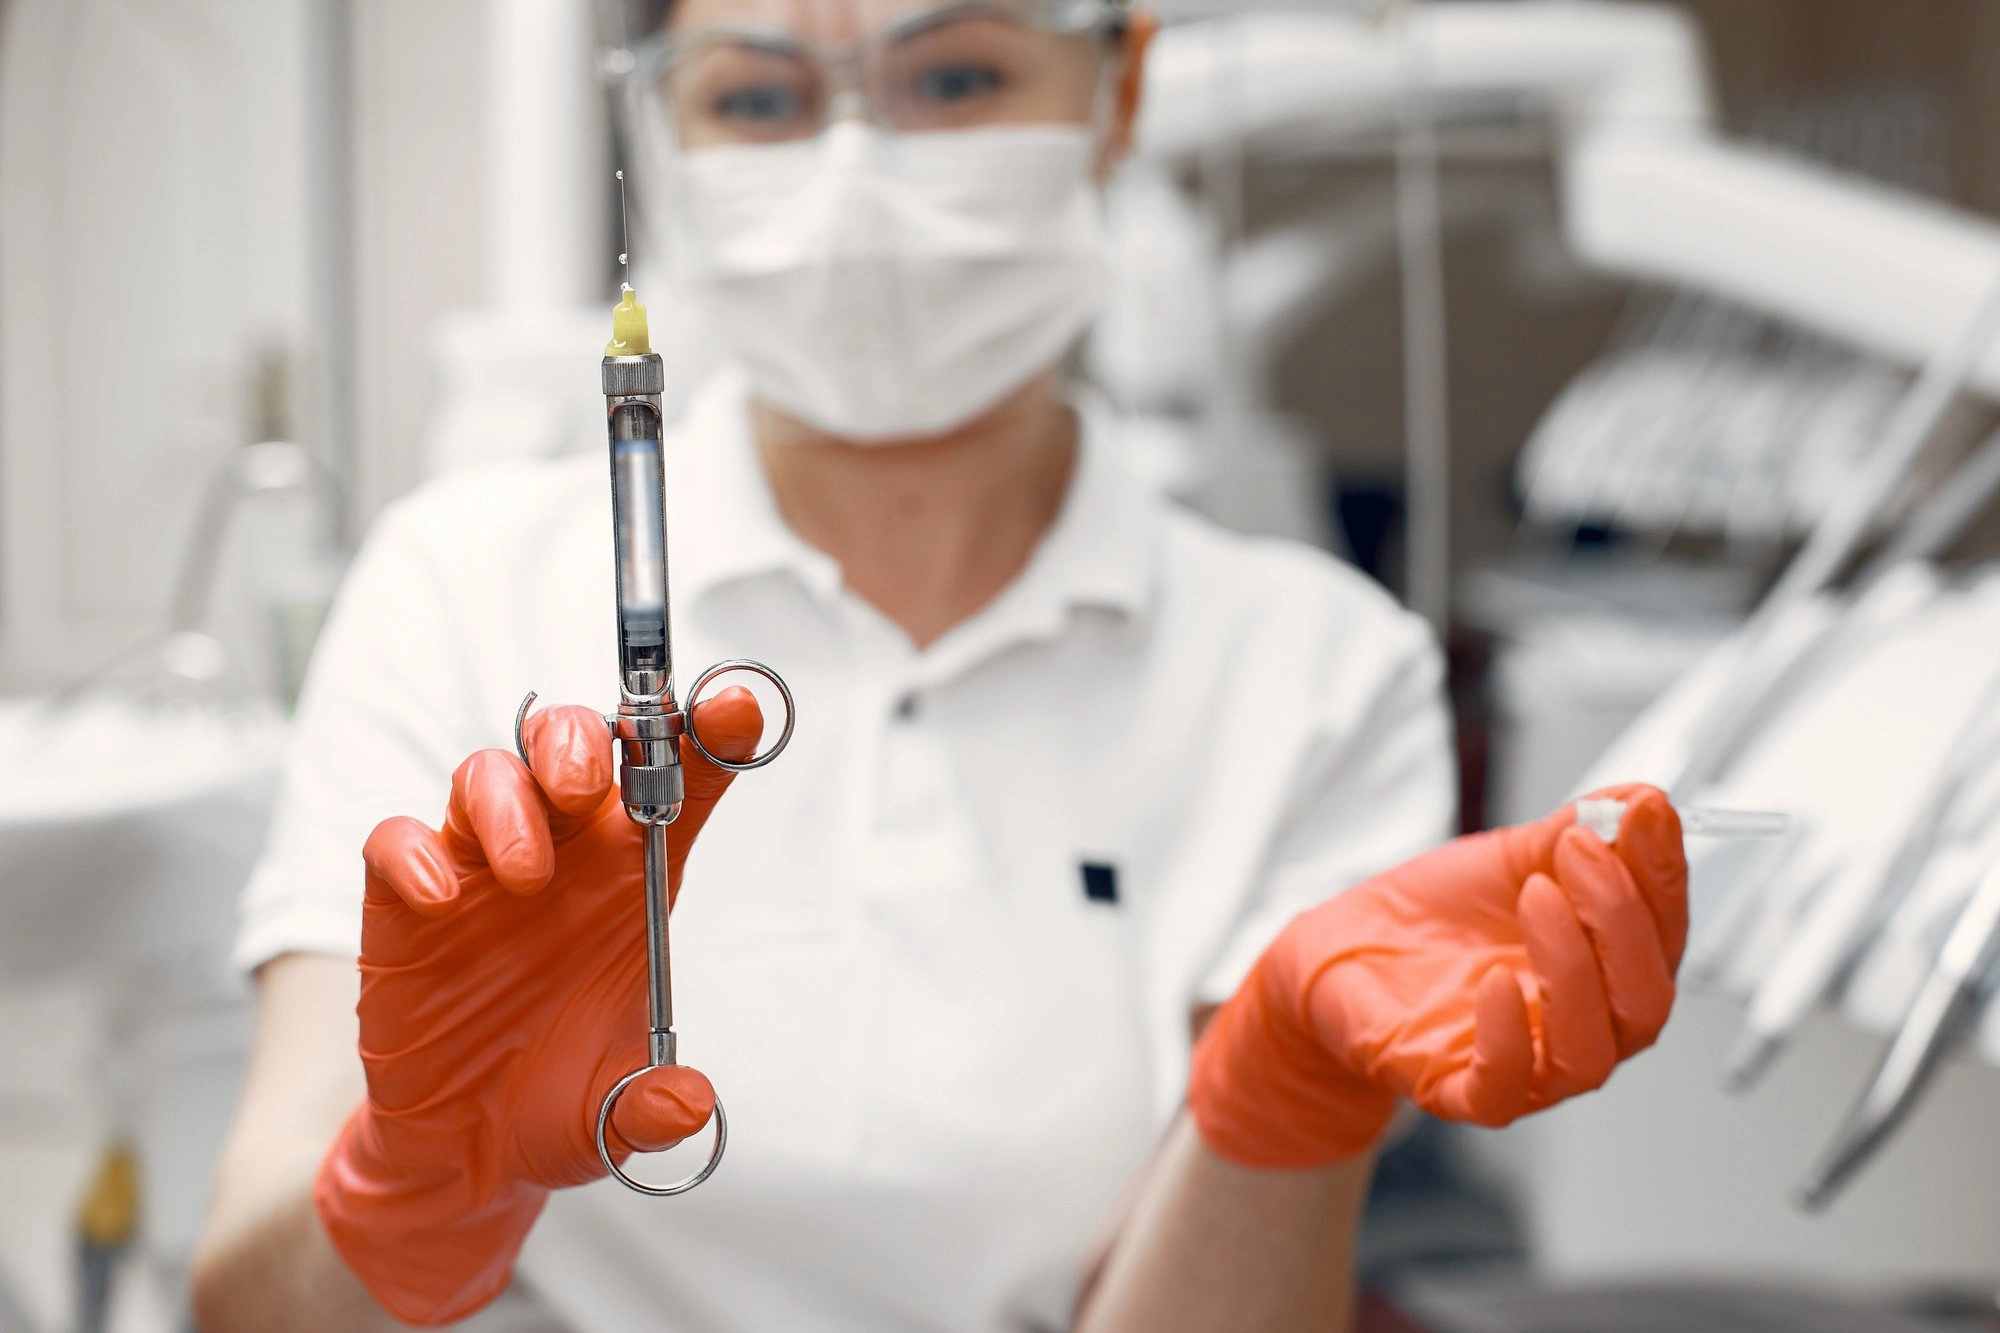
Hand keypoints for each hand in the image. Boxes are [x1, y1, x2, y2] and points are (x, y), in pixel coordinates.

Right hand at [315, 689, 760, 1325]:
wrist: (464, 1154)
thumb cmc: (556, 1101)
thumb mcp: (615, 1114)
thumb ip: (652, 1106)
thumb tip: (686, 1104)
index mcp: (631, 877)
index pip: (677, 780)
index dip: (708, 735)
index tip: (735, 709)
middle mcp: (560, 855)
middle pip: (571, 743)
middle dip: (582, 743)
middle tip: (587, 790)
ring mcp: (478, 870)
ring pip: (487, 773)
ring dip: (507, 801)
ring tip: (525, 875)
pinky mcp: (404, 903)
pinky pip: (397, 841)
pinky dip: (415, 853)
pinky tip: (441, 901)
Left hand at [1188, 785, 1686, 1168]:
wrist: (1344, 951)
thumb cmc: (1435, 918)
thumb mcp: (1509, 860)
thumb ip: (1574, 834)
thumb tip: (1639, 799)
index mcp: (1605, 969)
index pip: (1662, 933)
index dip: (1663, 875)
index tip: (1647, 813)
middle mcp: (1581, 1025)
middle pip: (1645, 999)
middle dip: (1623, 918)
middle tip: (1583, 850)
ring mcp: (1528, 1067)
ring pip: (1591, 1051)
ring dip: (1575, 968)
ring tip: (1538, 893)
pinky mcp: (1463, 1090)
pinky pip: (1505, 1088)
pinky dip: (1509, 1039)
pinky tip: (1493, 981)